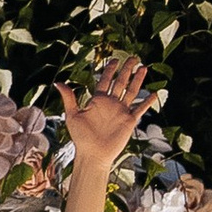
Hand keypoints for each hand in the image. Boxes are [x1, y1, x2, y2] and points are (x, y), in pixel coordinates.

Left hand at [57, 52, 151, 179]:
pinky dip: (147, 102)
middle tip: (133, 57)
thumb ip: (69, 98)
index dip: (110, 70)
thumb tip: (58, 82)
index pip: (105, 80)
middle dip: (127, 69)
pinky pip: (140, 109)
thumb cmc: (81, 137)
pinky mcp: (129, 121)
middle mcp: (111, 103)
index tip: (114, 60)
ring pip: (132, 92)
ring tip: (144, 68)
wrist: (93, 154)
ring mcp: (121, 111)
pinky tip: (154, 94)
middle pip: (121, 82)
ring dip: (138, 80)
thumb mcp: (73, 115)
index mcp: (98, 100)